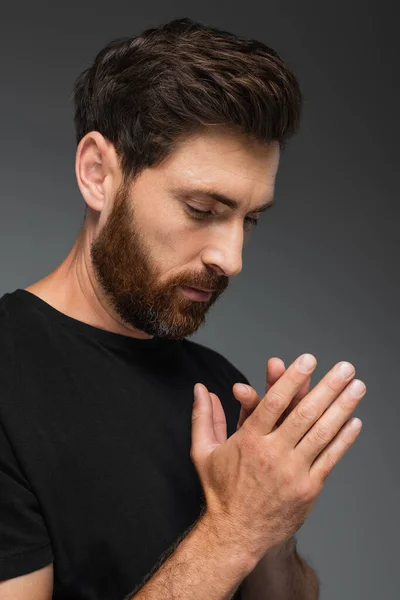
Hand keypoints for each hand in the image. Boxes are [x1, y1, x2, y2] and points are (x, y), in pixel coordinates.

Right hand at [190, 354, 365, 561]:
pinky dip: (343, 439)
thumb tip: (200, 388)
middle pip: (304, 414)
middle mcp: (273, 454)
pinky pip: (329, 459)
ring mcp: (293, 472)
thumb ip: (203, 417)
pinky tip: (355, 421)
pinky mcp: (308, 489)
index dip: (291, 379)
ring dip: (342, 407)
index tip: (307, 360)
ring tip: (357, 387)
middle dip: (327, 387)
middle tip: (345, 368)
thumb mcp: (203, 452)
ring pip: (322, 433)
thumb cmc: (220, 491)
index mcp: (248, 441)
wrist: (236, 535)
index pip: (273, 403)